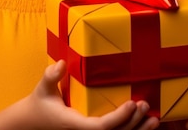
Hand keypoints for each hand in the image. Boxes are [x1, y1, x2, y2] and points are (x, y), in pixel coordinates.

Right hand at [26, 60, 159, 129]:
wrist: (33, 122)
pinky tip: (145, 127)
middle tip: (145, 104)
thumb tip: (59, 64)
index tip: (132, 104)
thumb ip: (50, 76)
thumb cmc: (40, 103)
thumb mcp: (42, 88)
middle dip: (133, 123)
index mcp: (75, 125)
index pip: (101, 128)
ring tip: (154, 120)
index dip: (119, 118)